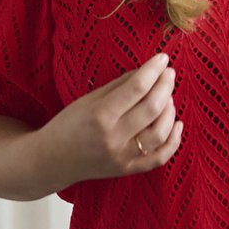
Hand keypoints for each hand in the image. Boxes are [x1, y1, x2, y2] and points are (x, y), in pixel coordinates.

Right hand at [34, 51, 182, 184]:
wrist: (52, 160)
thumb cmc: (68, 124)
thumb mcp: (88, 99)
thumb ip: (119, 86)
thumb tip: (147, 71)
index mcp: (100, 115)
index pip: (136, 88)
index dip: (153, 70)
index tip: (162, 58)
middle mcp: (113, 138)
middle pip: (152, 108)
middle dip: (166, 86)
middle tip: (169, 74)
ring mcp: (122, 157)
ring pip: (160, 133)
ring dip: (170, 110)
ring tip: (168, 97)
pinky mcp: (128, 170)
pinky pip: (160, 158)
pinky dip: (174, 141)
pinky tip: (177, 123)